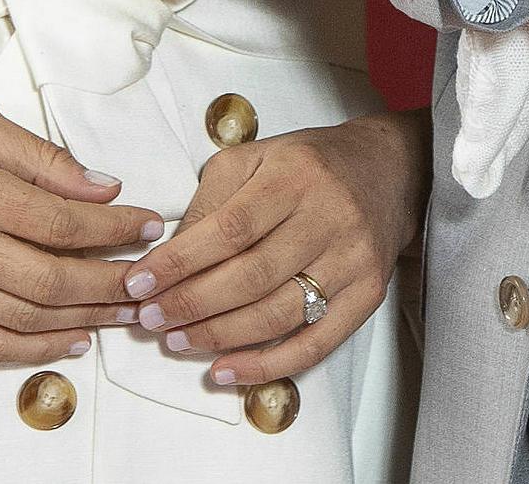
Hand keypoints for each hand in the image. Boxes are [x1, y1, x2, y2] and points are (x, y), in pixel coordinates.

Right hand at [0, 103, 162, 363]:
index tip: (150, 223)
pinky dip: (34, 349)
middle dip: (112, 282)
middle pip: (50, 279)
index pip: (60, 219)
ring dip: (85, 319)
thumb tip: (101, 184)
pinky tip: (71, 338)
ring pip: (24, 318)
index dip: (114, 228)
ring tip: (125, 311)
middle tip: (151, 278)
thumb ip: (36, 153)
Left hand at [124, 111, 428, 387]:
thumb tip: (170, 255)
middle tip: (150, 320)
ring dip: (220, 337)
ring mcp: (352, 260)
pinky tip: (225, 371)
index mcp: (294, 176)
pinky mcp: (368, 294)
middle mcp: (328, 216)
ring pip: (278, 314)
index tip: (139, 283)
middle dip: (192, 304)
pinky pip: (314, 344)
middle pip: (252, 276)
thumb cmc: (309, 164)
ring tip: (177, 342)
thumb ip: (211, 199)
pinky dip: (266, 366)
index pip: (230, 228)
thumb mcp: (256, 157)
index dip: (180, 261)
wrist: (389, 168)